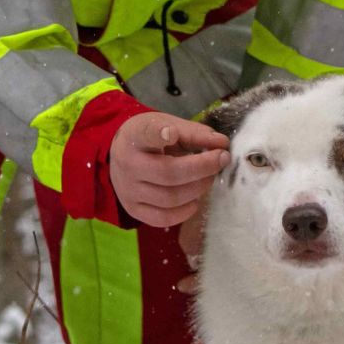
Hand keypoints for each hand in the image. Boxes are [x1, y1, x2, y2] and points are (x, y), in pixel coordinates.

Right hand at [109, 112, 228, 227]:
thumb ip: (195, 134)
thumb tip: (222, 144)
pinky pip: (162, 218)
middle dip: (202, 168)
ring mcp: (128, 190)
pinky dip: (184, 212)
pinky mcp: (133, 209)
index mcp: (135, 136)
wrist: (121, 155)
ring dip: (198, 189)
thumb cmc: (151, 139)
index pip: (145, 135)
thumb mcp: (170, 126)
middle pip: (168, 173)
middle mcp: (128, 164)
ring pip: (169, 198)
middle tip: (222, 159)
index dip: (159, 135)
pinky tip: (194, 200)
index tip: (172, 133)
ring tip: (208, 178)